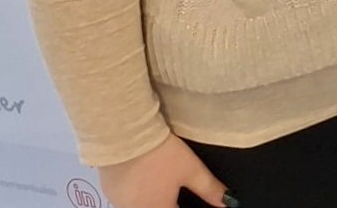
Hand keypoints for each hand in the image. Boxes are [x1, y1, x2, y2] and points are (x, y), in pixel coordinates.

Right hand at [99, 133, 233, 207]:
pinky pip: (126, 199)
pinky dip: (137, 194)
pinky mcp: (108, 190)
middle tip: (175, 194)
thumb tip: (228, 202)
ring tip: (160, 183)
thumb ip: (209, 189)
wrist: (125, 136)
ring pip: (141, 206)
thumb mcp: (191, 170)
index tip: (185, 201)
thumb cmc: (161, 155)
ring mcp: (120, 203)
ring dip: (152, 199)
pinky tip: (143, 179)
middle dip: (168, 203)